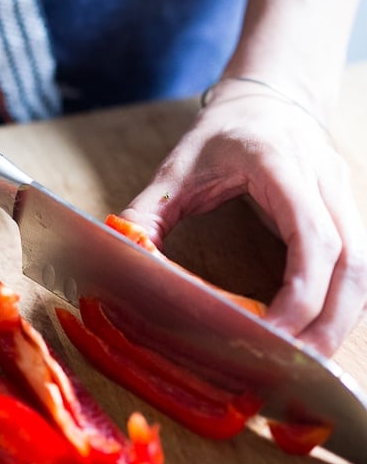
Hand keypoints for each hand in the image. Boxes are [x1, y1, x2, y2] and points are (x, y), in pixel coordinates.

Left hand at [122, 84, 366, 356]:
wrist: (267, 98)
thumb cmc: (223, 133)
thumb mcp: (177, 167)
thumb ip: (149, 211)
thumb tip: (121, 253)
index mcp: (280, 164)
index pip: (312, 235)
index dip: (300, 292)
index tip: (272, 332)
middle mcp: (322, 179)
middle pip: (353, 260)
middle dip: (329, 321)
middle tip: (299, 365)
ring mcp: (343, 193)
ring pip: (364, 267)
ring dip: (342, 318)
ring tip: (310, 358)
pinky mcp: (348, 209)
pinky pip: (358, 264)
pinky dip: (342, 302)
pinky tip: (318, 328)